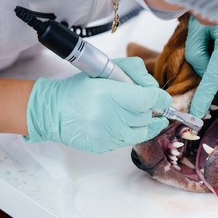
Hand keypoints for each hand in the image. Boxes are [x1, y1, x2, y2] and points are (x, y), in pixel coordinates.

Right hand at [25, 57, 171, 153]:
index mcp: (109, 94)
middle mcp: (110, 116)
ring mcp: (107, 135)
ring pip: (142, 130)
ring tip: (144, 115)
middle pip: (146, 115)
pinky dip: (134, 132)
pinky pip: (130, 140)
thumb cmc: (78, 90)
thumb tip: (154, 89)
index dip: (160, 98)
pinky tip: (130, 124)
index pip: (147, 99)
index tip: (164, 99)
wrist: (53, 112)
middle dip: (149, 109)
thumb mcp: (105, 72)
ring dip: (145, 122)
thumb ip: (133, 73)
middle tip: (144, 104)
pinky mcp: (105, 146)